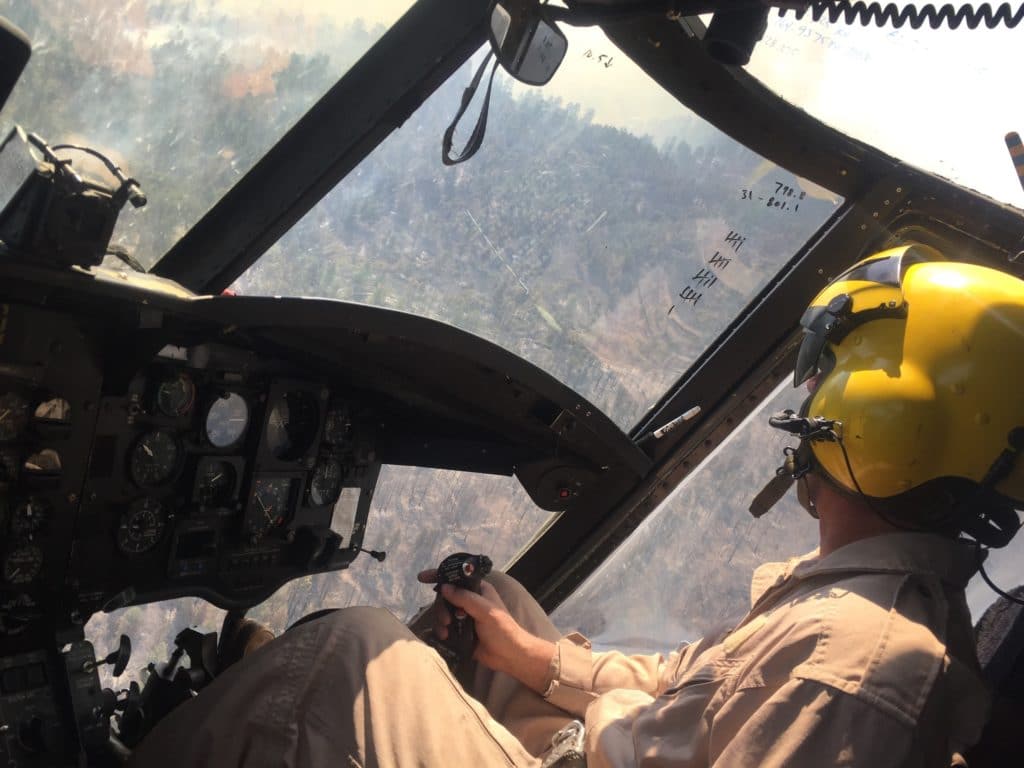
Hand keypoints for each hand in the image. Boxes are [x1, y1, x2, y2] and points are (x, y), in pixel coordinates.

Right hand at [417, 569, 554, 692]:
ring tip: (446, 631)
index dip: (440, 575)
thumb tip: (444, 587)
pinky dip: (442, 630)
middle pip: (446, 597)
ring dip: (441, 620)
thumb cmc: (502, 629)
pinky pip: (445, 627)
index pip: (457, 577)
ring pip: (443, 612)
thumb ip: (464, 598)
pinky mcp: (460, 632)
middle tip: (447, 619)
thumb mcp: (485, 610)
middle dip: (441, 607)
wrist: (509, 656)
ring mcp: (464, 616)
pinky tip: (445, 637)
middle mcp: (470, 600)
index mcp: (479, 590)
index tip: (422, 578)